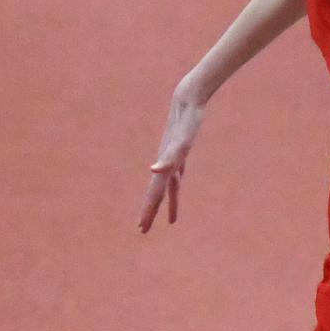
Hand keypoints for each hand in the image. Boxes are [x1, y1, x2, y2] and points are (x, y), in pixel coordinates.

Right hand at [138, 89, 202, 231]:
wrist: (188, 101)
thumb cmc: (186, 122)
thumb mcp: (181, 142)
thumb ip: (169, 158)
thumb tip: (153, 170)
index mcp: (165, 166)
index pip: (154, 194)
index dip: (148, 211)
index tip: (141, 228)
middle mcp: (165, 164)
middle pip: (157, 194)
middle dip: (151, 212)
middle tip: (143, 229)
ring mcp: (172, 158)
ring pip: (169, 187)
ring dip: (167, 203)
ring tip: (169, 221)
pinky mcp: (180, 152)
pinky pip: (177, 174)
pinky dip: (176, 185)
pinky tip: (177, 186)